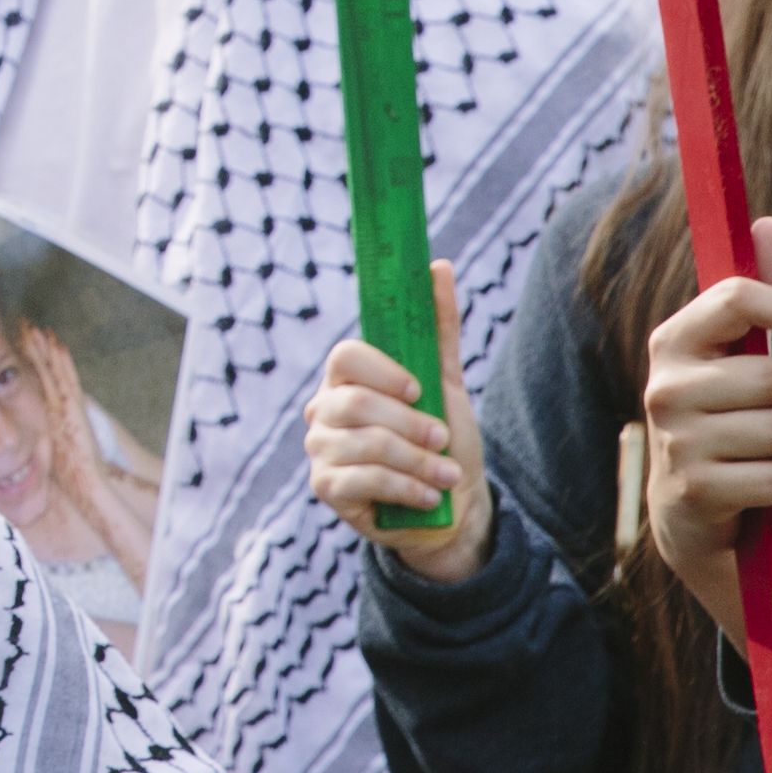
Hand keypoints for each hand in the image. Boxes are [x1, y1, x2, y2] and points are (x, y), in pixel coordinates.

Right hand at [303, 261, 491, 576]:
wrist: (451, 506)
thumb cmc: (445, 439)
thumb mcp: (446, 383)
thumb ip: (438, 327)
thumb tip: (438, 265)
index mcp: (347, 378)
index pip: (347, 357)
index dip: (384, 372)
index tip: (420, 390)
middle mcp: (323, 409)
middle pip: (356, 404)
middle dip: (410, 425)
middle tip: (443, 439)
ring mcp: (320, 448)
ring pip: (366, 444)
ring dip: (417, 462)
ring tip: (447, 475)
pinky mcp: (325, 487)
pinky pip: (362, 481)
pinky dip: (405, 488)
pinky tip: (429, 496)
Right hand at [639, 213, 771, 648]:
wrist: (689, 520)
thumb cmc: (723, 426)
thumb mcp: (733, 360)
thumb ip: (755, 297)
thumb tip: (767, 222)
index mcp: (672, 342)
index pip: (735, 297)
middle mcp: (664, 385)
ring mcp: (675, 440)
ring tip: (763, 457)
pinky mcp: (695, 490)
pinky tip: (766, 489)